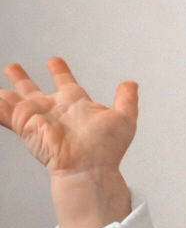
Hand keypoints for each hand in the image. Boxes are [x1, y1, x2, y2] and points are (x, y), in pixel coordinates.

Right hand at [0, 57, 137, 175]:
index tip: (54, 61)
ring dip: (5, 93)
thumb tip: (132, 84)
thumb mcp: (124, 119)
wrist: (88, 167)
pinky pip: (3, 112)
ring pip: (15, 100)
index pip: (64, 81)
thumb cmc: (106, 149)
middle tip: (13, 68)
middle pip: (33, 90)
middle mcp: (54, 109)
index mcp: (75, 103)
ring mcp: (38, 118)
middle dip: (23, 79)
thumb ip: (127, 100)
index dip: (59, 70)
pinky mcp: (24, 125)